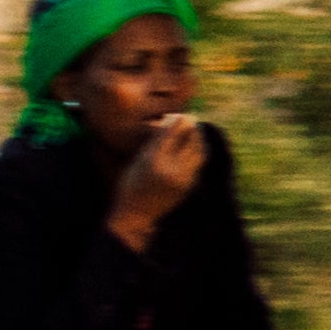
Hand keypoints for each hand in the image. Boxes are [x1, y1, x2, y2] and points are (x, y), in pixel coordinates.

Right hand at [108, 113, 209, 243]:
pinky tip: (193, 147)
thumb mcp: (138, 160)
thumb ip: (154, 142)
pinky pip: (198, 164)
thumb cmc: (131, 184)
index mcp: (154, 160)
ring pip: (200, 152)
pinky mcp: (189, 186)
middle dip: (193, 128)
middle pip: (191, 141)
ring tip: (194, 132)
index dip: (180, 122)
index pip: (173, 134)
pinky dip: (198, 152)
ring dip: (199, 139)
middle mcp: (171, 169)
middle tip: (191, 120)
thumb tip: (171, 121)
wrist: (137, 215)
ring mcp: (183, 179)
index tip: (183, 114)